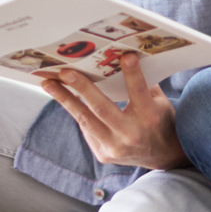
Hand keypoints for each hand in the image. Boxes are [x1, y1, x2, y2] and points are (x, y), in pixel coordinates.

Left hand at [37, 55, 186, 170]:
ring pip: (85, 120)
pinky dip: (76, 111)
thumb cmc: (160, 120)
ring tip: (48, 83)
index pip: (140, 93)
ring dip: (65, 99)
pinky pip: (86, 128)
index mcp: (150, 118)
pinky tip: (63, 96)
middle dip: (82, 88)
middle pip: (102, 109)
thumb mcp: (160, 101)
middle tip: (64, 72)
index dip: (133, 75)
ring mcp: (115, 147)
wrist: (162, 156)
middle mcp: (131, 134)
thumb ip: (144, 82)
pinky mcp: (103, 154)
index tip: (125, 56)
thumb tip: (123, 57)